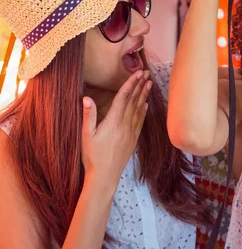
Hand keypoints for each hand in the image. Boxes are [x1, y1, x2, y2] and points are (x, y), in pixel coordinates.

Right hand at [81, 70, 151, 191]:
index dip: (131, 84)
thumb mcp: (86, 135)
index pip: (124, 97)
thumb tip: (86, 98)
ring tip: (149, 83)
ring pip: (139, 109)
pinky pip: (140, 121)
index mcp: (113, 121)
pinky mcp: (133, 139)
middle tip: (146, 72)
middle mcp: (125, 125)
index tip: (137, 73)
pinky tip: (146, 105)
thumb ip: (88, 116)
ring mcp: (131, 132)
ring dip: (144, 95)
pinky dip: (144, 111)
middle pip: (134, 100)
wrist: (105, 176)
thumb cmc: (92, 156)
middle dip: (140, 85)